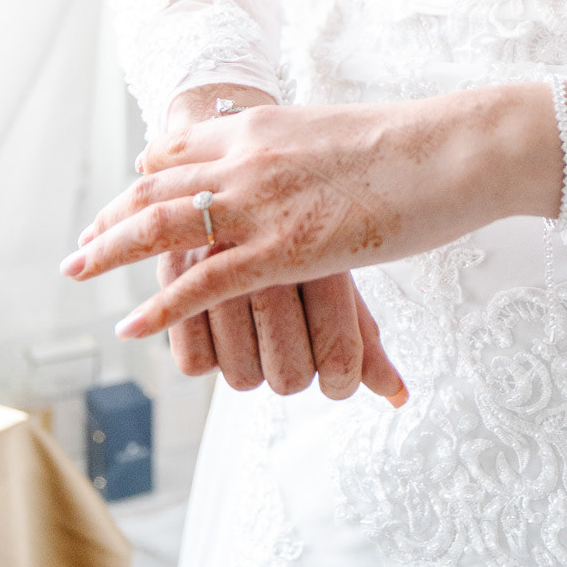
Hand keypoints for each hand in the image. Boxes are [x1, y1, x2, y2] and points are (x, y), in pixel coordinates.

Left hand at [109, 84, 405, 404]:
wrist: (453, 148)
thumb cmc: (414, 145)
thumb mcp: (337, 134)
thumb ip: (301, 150)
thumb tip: (300, 163)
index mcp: (263, 126)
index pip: (179, 149)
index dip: (144, 176)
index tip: (123, 196)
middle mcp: (247, 157)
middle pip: (154, 186)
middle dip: (111, 218)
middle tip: (80, 247)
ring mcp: (261, 205)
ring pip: (161, 229)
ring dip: (109, 253)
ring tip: (77, 274)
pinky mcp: (282, 251)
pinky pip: (201, 284)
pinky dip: (158, 308)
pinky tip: (129, 327)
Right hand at [158, 242, 404, 403]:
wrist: (236, 168)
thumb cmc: (301, 229)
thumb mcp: (338, 268)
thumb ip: (364, 337)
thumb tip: (398, 398)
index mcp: (319, 254)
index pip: (340, 361)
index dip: (343, 382)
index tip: (339, 376)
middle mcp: (268, 259)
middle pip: (291, 378)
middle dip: (296, 369)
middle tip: (295, 340)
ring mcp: (214, 267)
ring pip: (244, 377)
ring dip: (253, 363)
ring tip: (258, 324)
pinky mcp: (168, 272)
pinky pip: (196, 364)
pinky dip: (210, 351)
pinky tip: (224, 318)